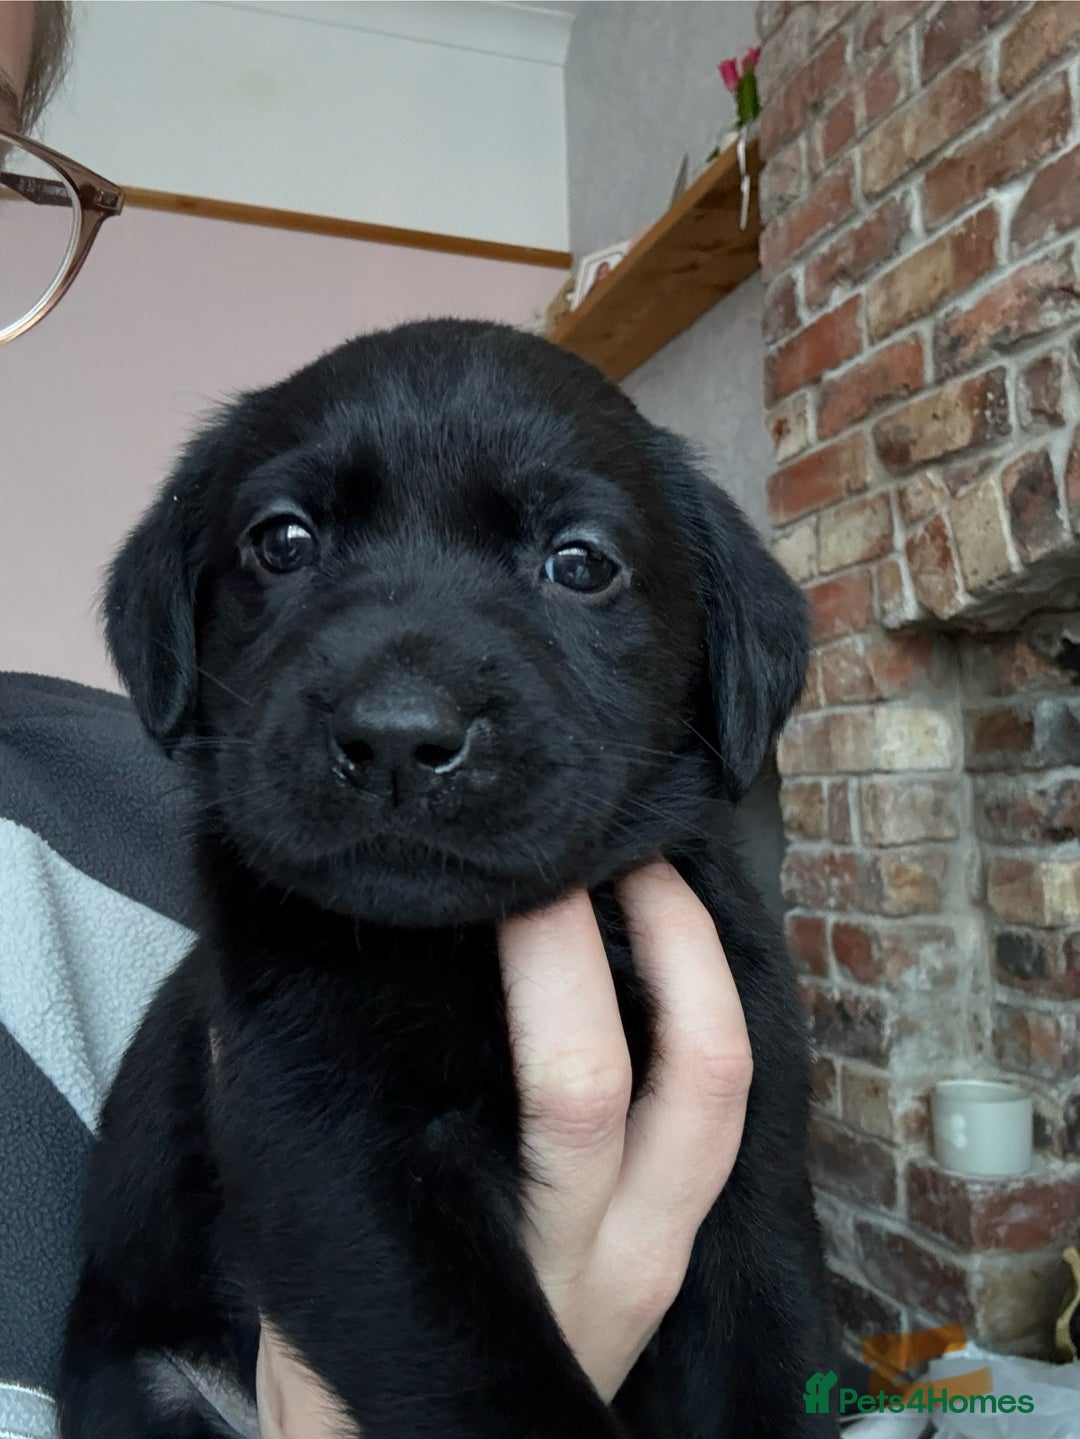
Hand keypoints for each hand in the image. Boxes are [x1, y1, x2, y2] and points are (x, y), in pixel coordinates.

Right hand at [255, 860, 750, 1431]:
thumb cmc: (358, 1360)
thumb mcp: (323, 1250)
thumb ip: (301, 1124)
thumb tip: (258, 991)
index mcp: (529, 1252)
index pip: (576, 1084)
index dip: (559, 958)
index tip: (513, 876)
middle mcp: (622, 1248)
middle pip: (691, 1067)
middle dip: (661, 931)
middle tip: (606, 845)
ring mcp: (666, 1246)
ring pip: (734, 1084)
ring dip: (709, 959)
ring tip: (654, 870)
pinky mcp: (679, 1241)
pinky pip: (725, 1109)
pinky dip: (711, 1010)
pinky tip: (666, 950)